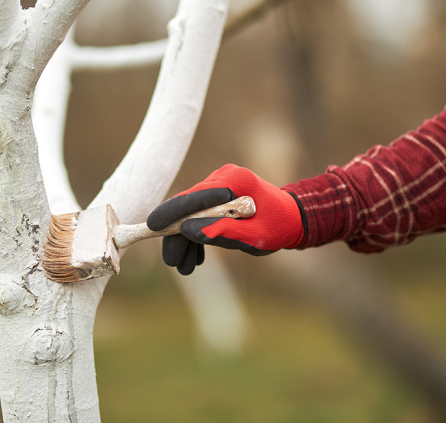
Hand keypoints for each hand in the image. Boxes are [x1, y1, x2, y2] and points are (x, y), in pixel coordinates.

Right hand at [147, 164, 304, 274]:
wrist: (293, 218)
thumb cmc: (278, 227)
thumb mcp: (253, 236)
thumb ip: (222, 231)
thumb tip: (187, 231)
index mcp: (234, 181)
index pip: (194, 196)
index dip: (171, 212)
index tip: (151, 226)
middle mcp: (224, 177)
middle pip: (189, 206)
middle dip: (178, 235)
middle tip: (174, 262)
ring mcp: (221, 184)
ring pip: (192, 212)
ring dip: (187, 239)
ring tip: (187, 268)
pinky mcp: (220, 193)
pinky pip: (200, 213)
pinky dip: (197, 234)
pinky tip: (196, 257)